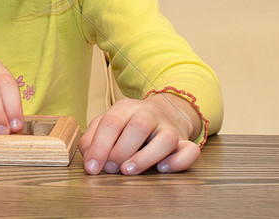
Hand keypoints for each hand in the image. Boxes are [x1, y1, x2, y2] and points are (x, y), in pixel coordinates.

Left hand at [78, 95, 201, 174]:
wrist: (162, 114)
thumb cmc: (128, 125)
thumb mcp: (108, 124)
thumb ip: (93, 138)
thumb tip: (88, 157)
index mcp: (126, 108)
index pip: (111, 122)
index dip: (99, 146)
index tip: (92, 168)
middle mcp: (149, 114)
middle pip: (138, 126)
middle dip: (120, 151)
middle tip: (110, 169)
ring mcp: (169, 128)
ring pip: (166, 138)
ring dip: (145, 157)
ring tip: (128, 170)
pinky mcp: (184, 142)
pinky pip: (190, 150)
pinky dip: (178, 162)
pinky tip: (162, 169)